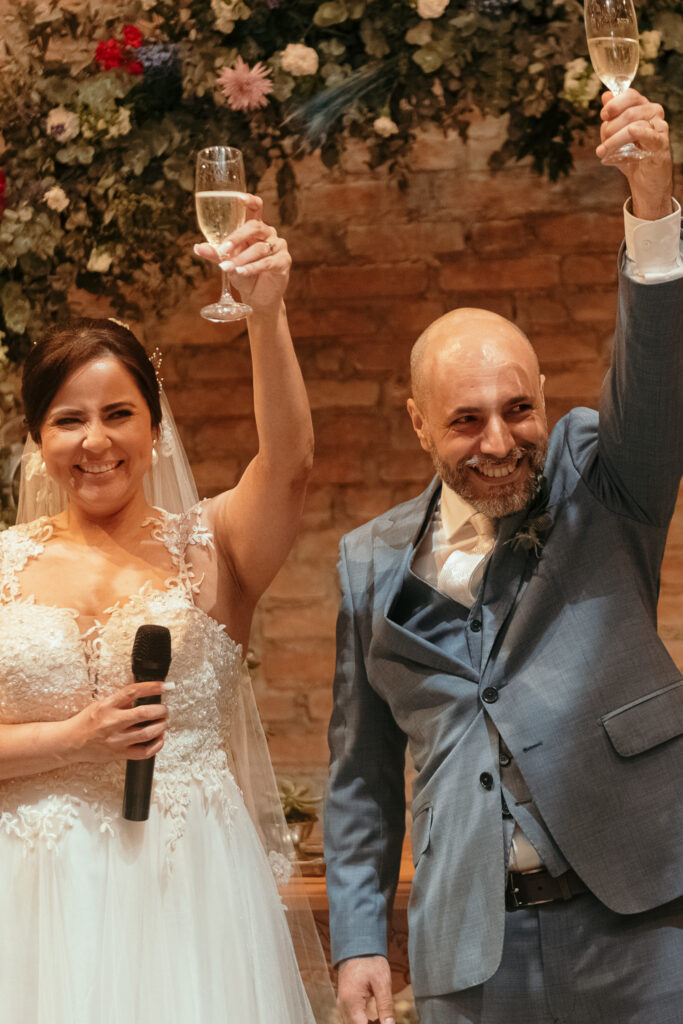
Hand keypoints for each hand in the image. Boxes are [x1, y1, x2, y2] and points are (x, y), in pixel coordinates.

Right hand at [66, 681, 166, 763]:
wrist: (70, 742)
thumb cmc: (87, 721)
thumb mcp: (102, 703)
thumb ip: (122, 700)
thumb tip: (145, 695)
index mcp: (107, 705)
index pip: (134, 691)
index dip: (153, 687)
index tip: (167, 686)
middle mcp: (112, 722)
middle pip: (144, 713)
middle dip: (161, 710)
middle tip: (165, 709)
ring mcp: (116, 740)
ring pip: (147, 733)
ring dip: (161, 726)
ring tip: (163, 723)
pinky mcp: (118, 754)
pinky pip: (144, 752)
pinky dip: (156, 746)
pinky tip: (159, 739)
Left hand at [194, 194, 290, 313]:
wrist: (258, 296)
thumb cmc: (243, 273)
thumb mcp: (227, 261)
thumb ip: (215, 253)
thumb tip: (197, 247)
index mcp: (255, 227)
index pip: (255, 207)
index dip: (249, 200)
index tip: (239, 197)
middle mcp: (268, 233)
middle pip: (254, 226)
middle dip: (237, 237)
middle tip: (224, 249)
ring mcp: (278, 246)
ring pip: (259, 248)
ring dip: (242, 259)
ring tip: (228, 268)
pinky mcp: (284, 261)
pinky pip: (267, 262)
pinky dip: (252, 268)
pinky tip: (241, 272)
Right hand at [337, 956, 394, 1023]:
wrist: (357, 947)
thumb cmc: (370, 962)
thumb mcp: (382, 983)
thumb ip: (385, 1006)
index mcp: (351, 1002)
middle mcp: (343, 1006)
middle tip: (386, 1022)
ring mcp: (342, 1005)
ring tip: (383, 1021)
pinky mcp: (344, 1003)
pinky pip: (351, 1020)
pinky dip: (363, 1023)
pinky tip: (377, 1020)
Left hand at [597, 89, 672, 219]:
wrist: (645, 181)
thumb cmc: (631, 157)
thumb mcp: (616, 136)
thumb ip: (612, 117)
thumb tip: (606, 96)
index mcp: (643, 108)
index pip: (630, 95)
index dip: (614, 104)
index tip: (603, 116)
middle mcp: (653, 114)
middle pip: (629, 111)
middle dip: (610, 128)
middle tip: (602, 145)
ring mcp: (659, 127)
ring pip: (633, 124)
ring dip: (614, 140)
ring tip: (603, 152)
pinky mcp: (661, 143)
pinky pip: (648, 133)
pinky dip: (636, 134)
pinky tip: (626, 139)